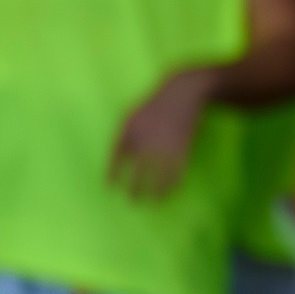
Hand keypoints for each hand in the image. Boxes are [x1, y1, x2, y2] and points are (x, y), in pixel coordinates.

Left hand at [110, 68, 216, 198]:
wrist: (184, 91)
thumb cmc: (154, 104)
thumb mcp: (132, 115)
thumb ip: (124, 136)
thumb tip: (120, 159)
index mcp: (129, 129)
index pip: (117, 157)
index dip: (113, 174)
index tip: (110, 188)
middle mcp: (146, 138)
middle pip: (138, 170)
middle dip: (134, 187)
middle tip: (132, 200)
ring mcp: (165, 143)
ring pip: (159, 174)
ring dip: (155, 190)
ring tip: (152, 202)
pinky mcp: (182, 146)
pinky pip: (176, 170)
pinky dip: (173, 183)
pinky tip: (170, 192)